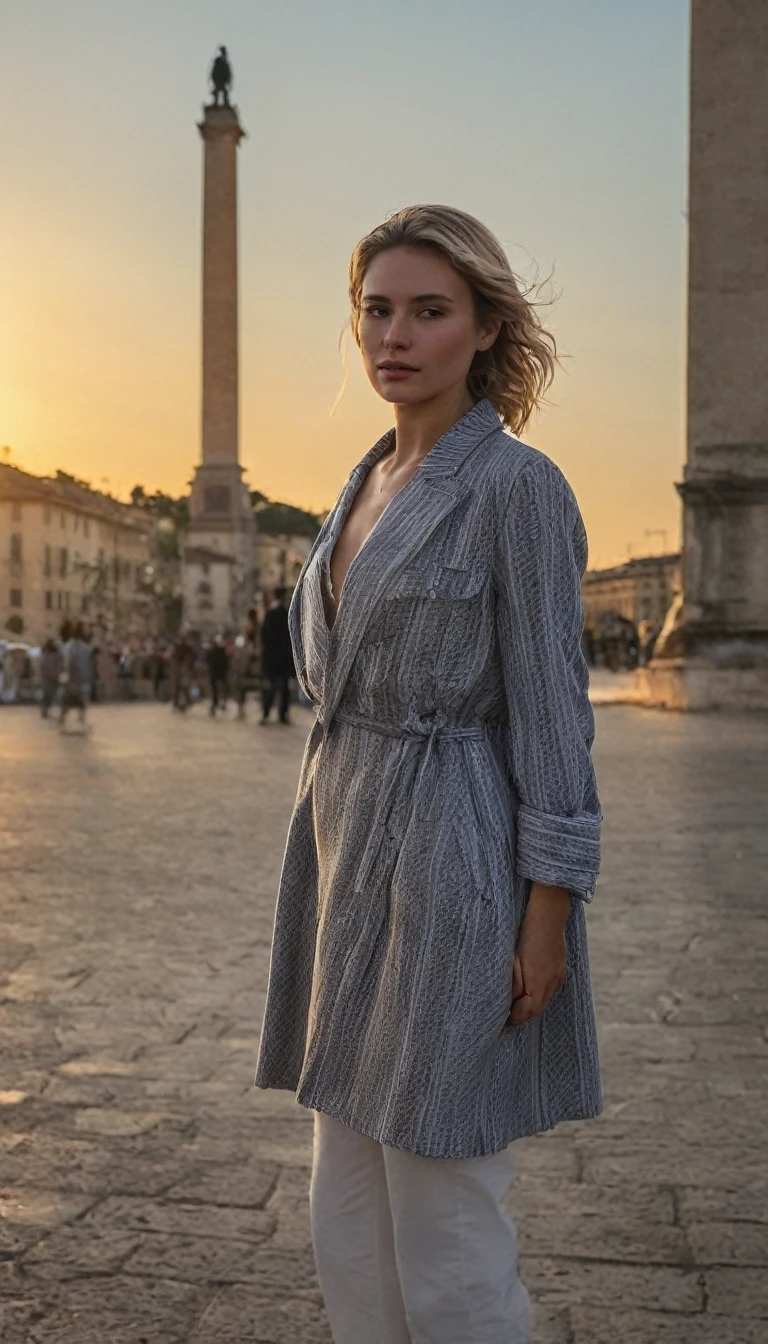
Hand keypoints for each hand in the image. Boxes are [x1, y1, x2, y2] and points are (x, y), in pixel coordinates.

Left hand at [506, 883, 569, 1026]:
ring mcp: (558, 975)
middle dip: (522, 1014)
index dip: (514, 1018)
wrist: (548, 913)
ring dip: (531, 1005)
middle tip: (507, 1016)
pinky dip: (539, 994)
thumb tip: (511, 1002)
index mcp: (539, 981)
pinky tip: (530, 989)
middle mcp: (552, 982)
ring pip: (544, 1000)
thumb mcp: (514, 959)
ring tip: (516, 1004)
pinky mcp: (561, 969)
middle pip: (537, 1010)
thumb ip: (513, 983)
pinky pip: (550, 989)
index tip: (502, 1020)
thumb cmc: (526, 934)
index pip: (527, 1012)